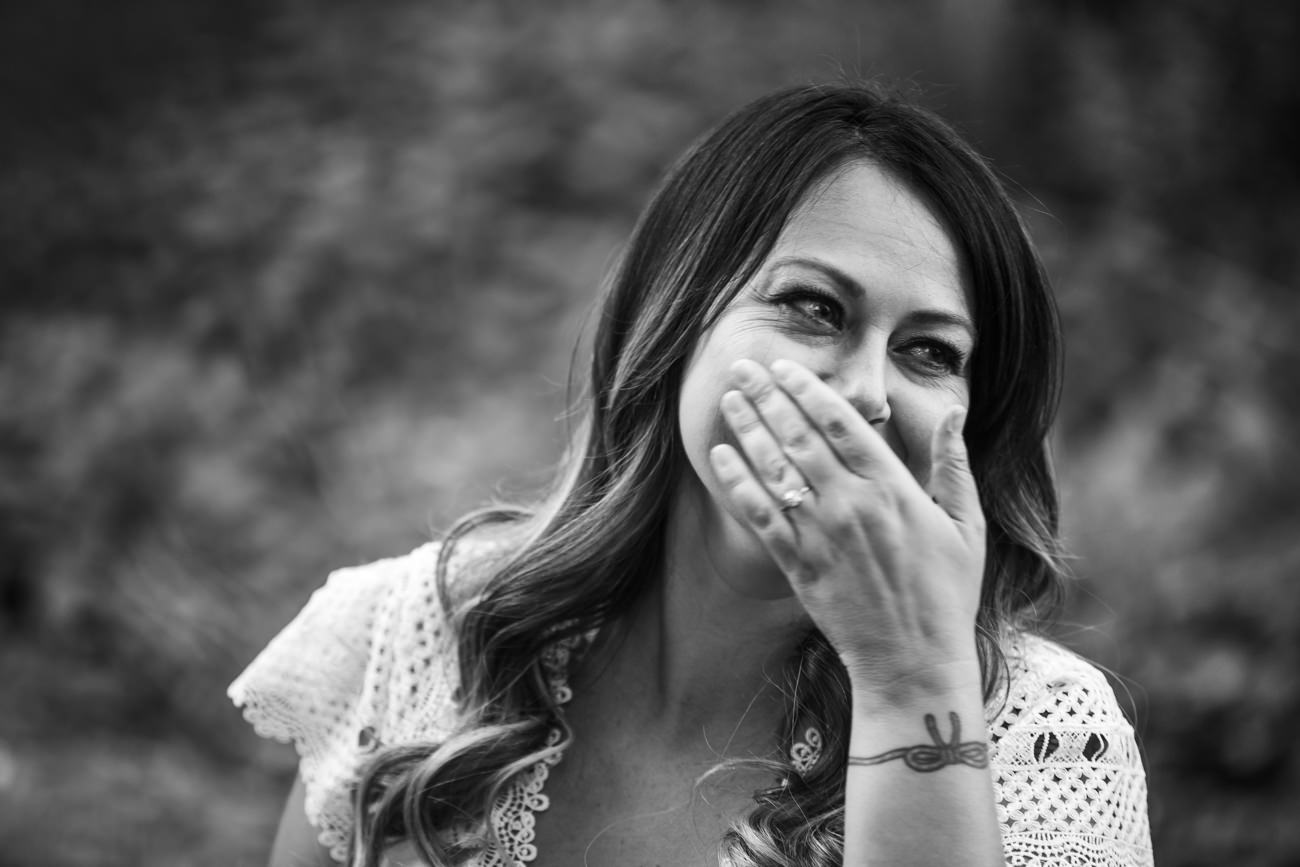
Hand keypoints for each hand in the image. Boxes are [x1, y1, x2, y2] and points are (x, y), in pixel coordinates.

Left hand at [707, 358, 986, 701]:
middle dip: (768, 395)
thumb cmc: (945, 592)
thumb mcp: (966, 525)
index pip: (842, 422)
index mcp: (892, 488)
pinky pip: (760, 514)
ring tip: (729, 399)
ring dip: (748, 428)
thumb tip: (955, 412)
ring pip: (775, 468)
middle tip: (743, 366)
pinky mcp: (798, 564)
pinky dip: (738, 482)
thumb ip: (954, 465)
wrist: (913, 660)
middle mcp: (851, 503)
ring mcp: (821, 534)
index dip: (809, 389)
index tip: (786, 367)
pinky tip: (721, 455)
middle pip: (799, 435)